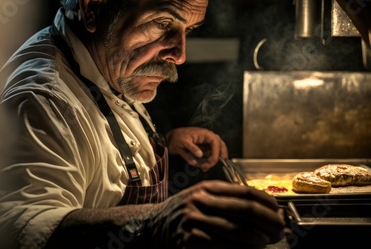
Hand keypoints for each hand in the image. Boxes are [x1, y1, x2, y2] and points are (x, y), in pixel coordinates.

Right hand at [144, 180, 286, 248]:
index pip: (245, 192)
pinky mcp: (190, 240)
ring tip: (266, 242)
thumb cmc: (180, 214)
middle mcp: (200, 200)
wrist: (150, 227)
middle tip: (280, 230)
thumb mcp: (200, 199)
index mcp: (206, 188)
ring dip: (259, 240)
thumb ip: (225, 201)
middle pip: (246, 209)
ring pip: (239, 231)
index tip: (279, 212)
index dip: (267, 203)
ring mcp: (194, 220)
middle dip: (269, 221)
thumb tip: (264, 210)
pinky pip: (225, 247)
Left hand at [166, 127, 227, 170]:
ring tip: (203, 167)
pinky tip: (201, 166)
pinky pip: (208, 155)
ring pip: (215, 153)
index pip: (216, 143)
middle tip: (211, 165)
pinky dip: (206, 161)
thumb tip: (201, 155)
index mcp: (205, 134)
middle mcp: (208, 138)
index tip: (210, 162)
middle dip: (218, 157)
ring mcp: (206, 143)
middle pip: (220, 147)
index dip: (216, 153)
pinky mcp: (203, 149)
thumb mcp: (183, 142)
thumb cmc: (177, 138)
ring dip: (211, 161)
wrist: (170, 139)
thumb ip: (192, 148)